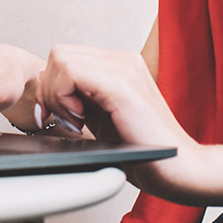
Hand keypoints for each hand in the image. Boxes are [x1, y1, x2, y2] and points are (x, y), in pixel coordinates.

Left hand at [36, 45, 207, 200]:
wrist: (178, 167)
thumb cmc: (142, 149)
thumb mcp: (101, 117)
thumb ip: (78, 98)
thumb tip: (44, 85)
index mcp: (119, 65)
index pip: (67, 56)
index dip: (52, 85)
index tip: (55, 116)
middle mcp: (123, 60)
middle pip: (60, 54)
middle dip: (51, 89)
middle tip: (67, 120)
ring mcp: (124, 68)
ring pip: (62, 59)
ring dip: (57, 94)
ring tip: (76, 121)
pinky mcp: (121, 84)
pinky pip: (72, 73)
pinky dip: (64, 97)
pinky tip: (80, 120)